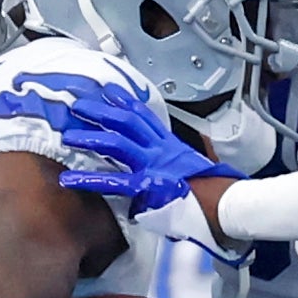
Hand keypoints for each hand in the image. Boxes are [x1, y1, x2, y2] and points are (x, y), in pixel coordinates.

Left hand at [27, 78, 242, 252]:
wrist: (229, 206)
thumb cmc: (218, 195)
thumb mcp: (198, 172)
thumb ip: (179, 168)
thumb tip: (171, 175)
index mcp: (172, 147)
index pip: (146, 118)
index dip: (126, 102)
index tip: (110, 91)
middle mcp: (161, 151)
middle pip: (127, 121)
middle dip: (101, 110)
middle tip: (79, 103)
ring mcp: (154, 166)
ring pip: (117, 143)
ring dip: (90, 136)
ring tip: (67, 134)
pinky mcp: (148, 187)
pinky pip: (113, 181)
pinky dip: (89, 179)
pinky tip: (69, 179)